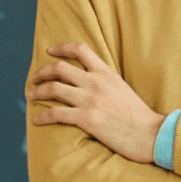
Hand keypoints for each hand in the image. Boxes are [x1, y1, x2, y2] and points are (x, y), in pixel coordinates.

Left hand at [27, 43, 166, 163]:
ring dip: (37, 92)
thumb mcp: (122, 87)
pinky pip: (56, 113)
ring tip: (30, 97)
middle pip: (59, 68)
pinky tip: (37, 120)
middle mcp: (95, 82)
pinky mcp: (86, 119)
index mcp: (105, 72)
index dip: (61, 48)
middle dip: (41, 72)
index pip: (79, 50)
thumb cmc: (138, 114)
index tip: (49, 51)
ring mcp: (90, 100)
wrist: (150, 133)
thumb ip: (104, 81)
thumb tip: (87, 81)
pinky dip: (42, 116)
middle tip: (33, 79)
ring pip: (53, 88)